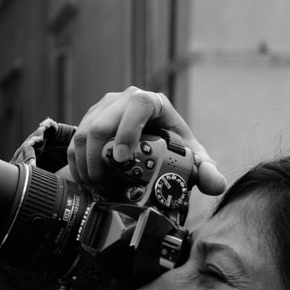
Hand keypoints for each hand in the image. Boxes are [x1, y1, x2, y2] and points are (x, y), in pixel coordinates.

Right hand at [65, 88, 227, 198]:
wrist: (150, 140)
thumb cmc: (171, 146)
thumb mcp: (190, 157)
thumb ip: (205, 170)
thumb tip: (215, 184)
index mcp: (152, 102)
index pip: (137, 105)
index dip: (127, 130)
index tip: (122, 158)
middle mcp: (123, 100)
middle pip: (102, 123)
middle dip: (100, 160)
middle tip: (106, 186)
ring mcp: (102, 110)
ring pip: (84, 134)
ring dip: (86, 166)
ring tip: (97, 188)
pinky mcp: (87, 122)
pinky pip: (74, 143)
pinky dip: (78, 166)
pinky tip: (88, 183)